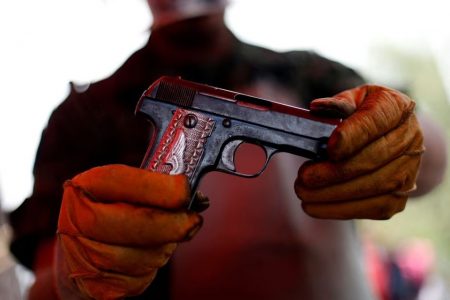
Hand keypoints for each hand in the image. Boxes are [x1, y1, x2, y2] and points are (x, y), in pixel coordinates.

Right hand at [55, 164, 202, 298]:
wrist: (77, 257)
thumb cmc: (111, 216)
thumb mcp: (125, 193)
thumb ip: (157, 190)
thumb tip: (199, 200)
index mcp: (86, 186)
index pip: (122, 181)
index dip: (159, 188)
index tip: (185, 191)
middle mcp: (77, 219)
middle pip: (136, 223)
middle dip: (173, 224)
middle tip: (193, 221)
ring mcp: (82, 255)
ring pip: (143, 255)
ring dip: (163, 249)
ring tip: (161, 239)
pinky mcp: (94, 286)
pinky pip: (138, 279)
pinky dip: (150, 269)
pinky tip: (144, 257)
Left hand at [295, 85, 423, 218]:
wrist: (394, 139)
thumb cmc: (365, 115)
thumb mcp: (353, 99)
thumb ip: (337, 103)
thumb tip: (317, 107)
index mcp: (395, 107)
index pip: (374, 121)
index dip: (352, 136)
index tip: (329, 148)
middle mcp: (410, 139)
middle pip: (372, 160)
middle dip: (334, 172)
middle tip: (303, 177)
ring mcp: (409, 170)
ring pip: (373, 188)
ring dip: (333, 194)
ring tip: (303, 193)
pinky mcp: (400, 196)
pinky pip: (373, 208)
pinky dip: (341, 210)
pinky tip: (314, 206)